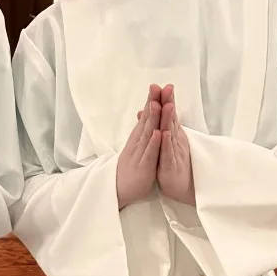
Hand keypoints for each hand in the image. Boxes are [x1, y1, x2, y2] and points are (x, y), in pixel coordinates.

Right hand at [116, 85, 161, 208]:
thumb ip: (141, 130)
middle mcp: (138, 141)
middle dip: (152, 102)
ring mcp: (140, 153)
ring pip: (147, 133)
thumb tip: (144, 113)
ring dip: (152, 118)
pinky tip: (157, 133)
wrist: (118, 189)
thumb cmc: (131, 167)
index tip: (158, 85)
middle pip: (146, 119)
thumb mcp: (137, 146)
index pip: (146, 115)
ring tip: (157, 104)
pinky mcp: (143, 167)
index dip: (152, 100)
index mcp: (138, 137)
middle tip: (157, 86)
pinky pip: (149, 154)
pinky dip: (153, 143)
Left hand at [156, 85, 195, 205]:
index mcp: (171, 134)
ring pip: (171, 134)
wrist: (179, 187)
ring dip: (168, 120)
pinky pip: (168, 154)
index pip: (167, 114)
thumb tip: (149, 108)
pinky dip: (166, 143)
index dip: (164, 100)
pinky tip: (164, 134)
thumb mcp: (164, 141)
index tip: (160, 85)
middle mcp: (174, 140)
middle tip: (167, 88)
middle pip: (171, 120)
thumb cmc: (172, 162)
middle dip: (168, 104)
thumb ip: (158, 124)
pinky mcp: (171, 166)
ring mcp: (174, 153)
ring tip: (166, 106)